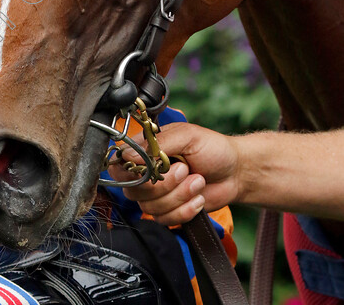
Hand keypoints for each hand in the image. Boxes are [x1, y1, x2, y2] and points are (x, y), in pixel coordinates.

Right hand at [107, 122, 240, 225]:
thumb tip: (127, 155)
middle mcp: (146, 173)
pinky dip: (185, 210)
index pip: (119, 164)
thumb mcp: (186, 136)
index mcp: (145, 150)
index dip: (127, 172)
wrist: (236, 172)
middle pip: (134, 189)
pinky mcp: (170, 212)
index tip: (147, 170)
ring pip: (150, 206)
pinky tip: (198, 198)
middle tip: (185, 170)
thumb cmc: (212, 148)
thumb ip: (156, 144)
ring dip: (179, 196)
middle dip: (163, 184)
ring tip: (198, 181)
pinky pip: (165, 219)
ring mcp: (157, 194)